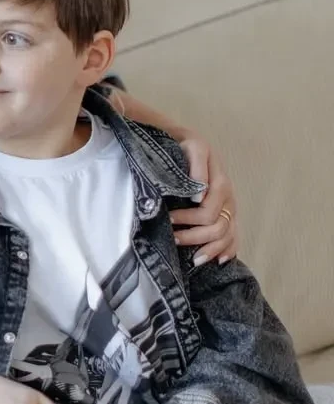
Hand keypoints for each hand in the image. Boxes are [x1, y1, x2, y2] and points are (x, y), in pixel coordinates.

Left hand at [170, 135, 237, 265]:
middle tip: (173, 238)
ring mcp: (230, 208)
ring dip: (211, 249)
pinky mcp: (228, 214)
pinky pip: (234, 236)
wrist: (189, 143)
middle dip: (195, 236)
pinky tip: (219, 260)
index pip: (208, 212)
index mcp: (221, 184)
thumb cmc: (188, 146)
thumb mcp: (193, 148)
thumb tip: (198, 197)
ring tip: (193, 259)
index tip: (169, 219)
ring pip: (228, 236)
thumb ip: (197, 170)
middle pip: (218, 227)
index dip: (188, 219)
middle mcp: (229, 198)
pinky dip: (228, 250)